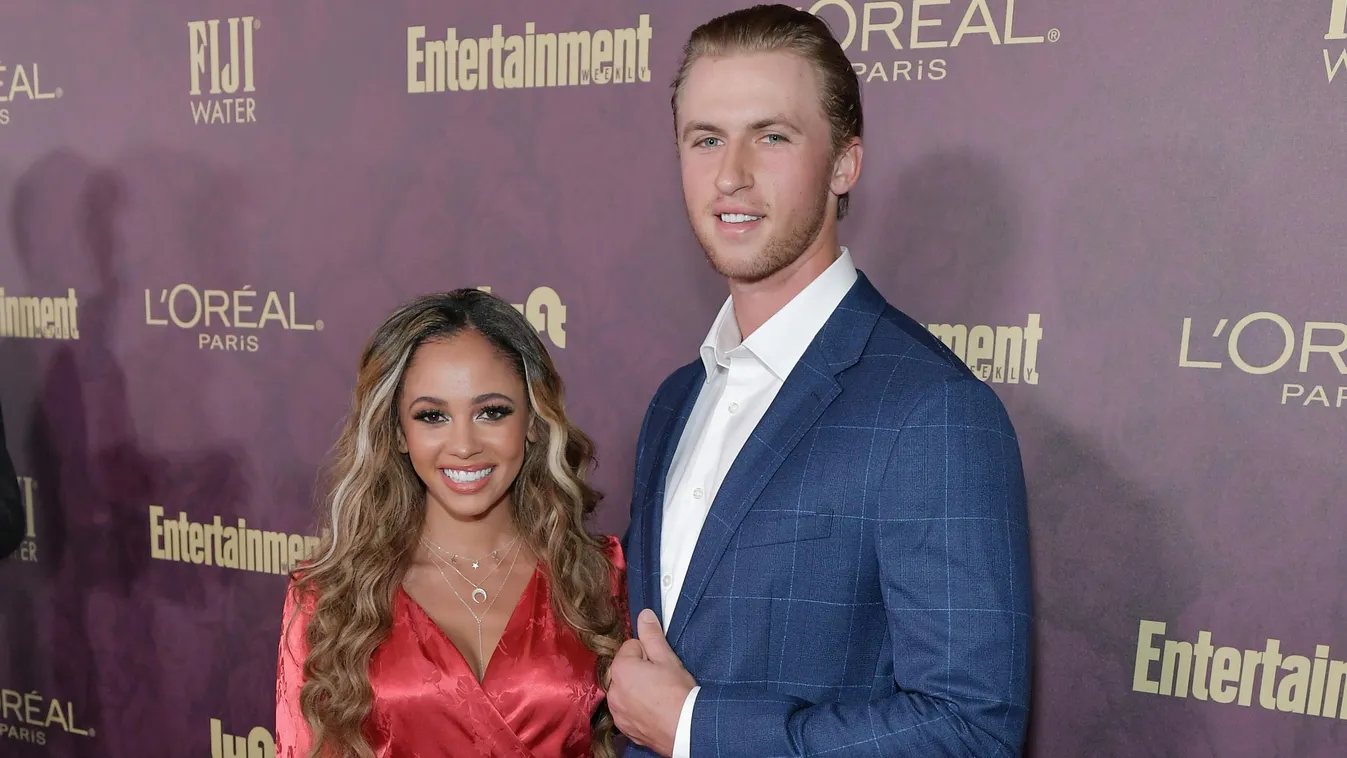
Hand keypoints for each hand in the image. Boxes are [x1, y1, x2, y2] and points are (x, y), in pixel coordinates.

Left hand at [607, 609, 696, 756]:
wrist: (685, 730)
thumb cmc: (677, 693)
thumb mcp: (667, 658)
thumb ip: (651, 634)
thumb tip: (644, 614)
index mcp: (620, 669)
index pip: (631, 647)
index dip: (649, 652)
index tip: (661, 663)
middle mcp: (612, 690)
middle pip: (626, 669)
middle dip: (640, 670)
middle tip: (661, 679)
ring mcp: (616, 711)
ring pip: (625, 689)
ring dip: (637, 690)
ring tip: (658, 696)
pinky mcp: (623, 727)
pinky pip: (626, 709)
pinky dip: (636, 708)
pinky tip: (654, 710)